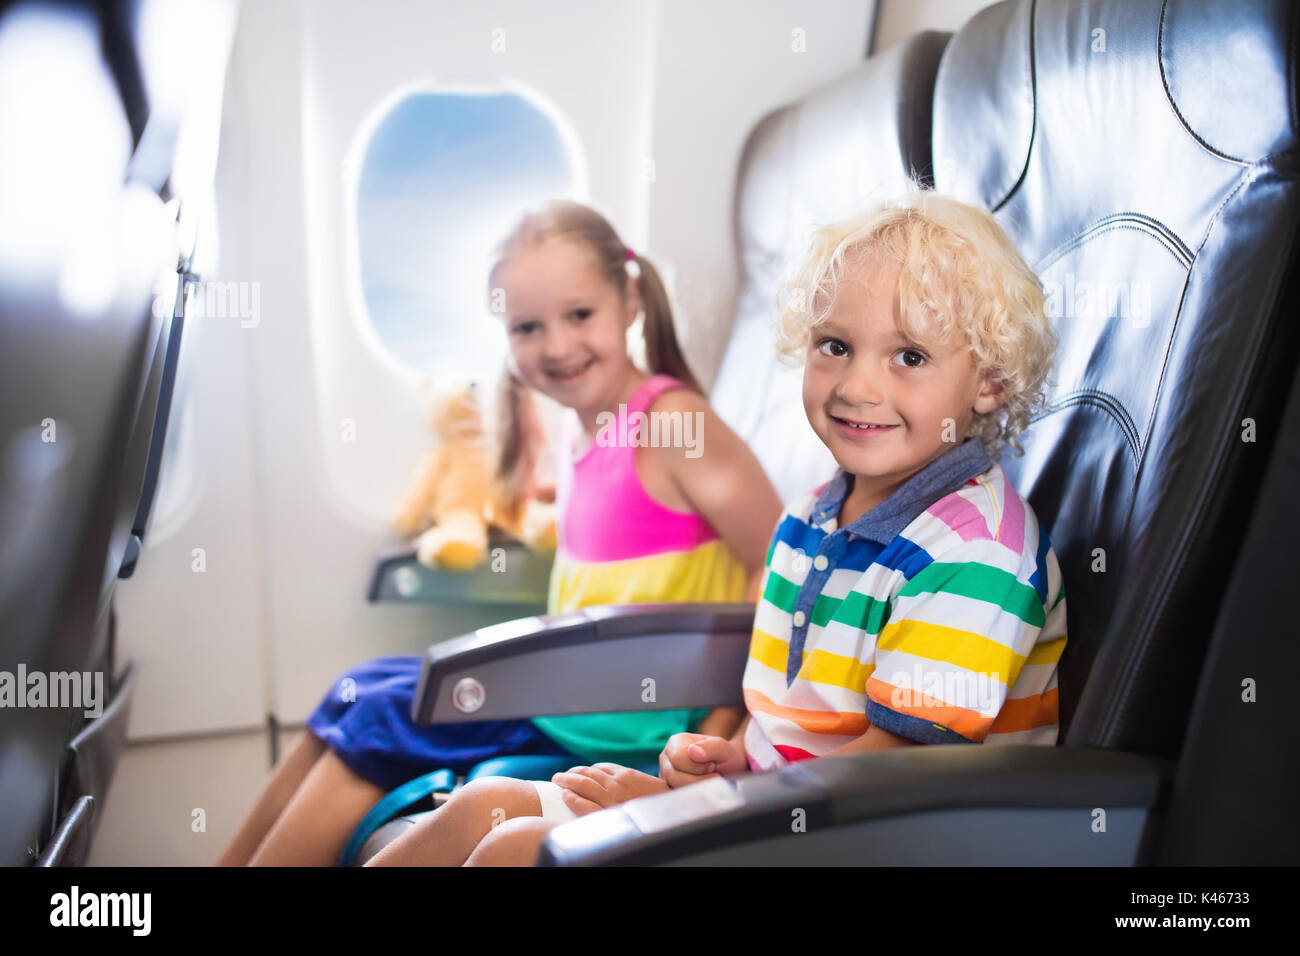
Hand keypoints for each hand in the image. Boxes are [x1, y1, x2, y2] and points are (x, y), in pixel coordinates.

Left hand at [550, 764, 668, 816]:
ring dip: (568, 781)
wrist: (670, 816)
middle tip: (561, 775)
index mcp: (627, 775)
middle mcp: (616, 784)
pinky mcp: (606, 815)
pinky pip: (584, 805)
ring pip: (583, 785)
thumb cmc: (663, 801)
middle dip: (573, 773)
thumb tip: (623, 779)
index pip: (601, 767)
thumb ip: (634, 780)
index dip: (588, 769)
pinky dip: (573, 798)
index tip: (581, 771)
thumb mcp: (650, 784)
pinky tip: (565, 795)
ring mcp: (610, 799)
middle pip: (588, 774)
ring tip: (558, 780)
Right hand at [658, 733, 747, 787]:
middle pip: (673, 776)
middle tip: (714, 774)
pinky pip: (678, 798)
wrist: (728, 768)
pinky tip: (704, 789)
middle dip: (698, 779)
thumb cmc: (724, 755)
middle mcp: (667, 759)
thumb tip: (693, 751)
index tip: (713, 765)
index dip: (697, 766)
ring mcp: (666, 776)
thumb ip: (710, 747)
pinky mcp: (670, 790)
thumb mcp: (722, 747)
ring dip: (698, 788)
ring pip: (675, 789)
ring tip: (711, 780)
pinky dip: (694, 796)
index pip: (677, 758)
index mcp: (675, 743)